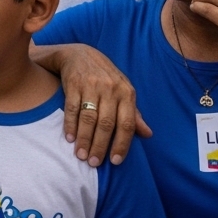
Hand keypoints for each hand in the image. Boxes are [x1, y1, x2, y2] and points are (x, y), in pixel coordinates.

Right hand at [56, 44, 150, 165]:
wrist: (80, 54)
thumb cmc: (105, 77)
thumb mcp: (123, 91)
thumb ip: (133, 113)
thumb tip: (148, 134)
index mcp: (127, 93)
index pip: (127, 124)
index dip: (122, 144)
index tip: (115, 162)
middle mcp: (110, 89)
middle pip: (106, 124)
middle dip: (99, 146)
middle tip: (93, 162)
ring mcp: (91, 86)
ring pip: (89, 118)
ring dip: (84, 139)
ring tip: (80, 155)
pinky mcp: (73, 84)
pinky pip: (72, 108)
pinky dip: (70, 124)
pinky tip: (69, 138)